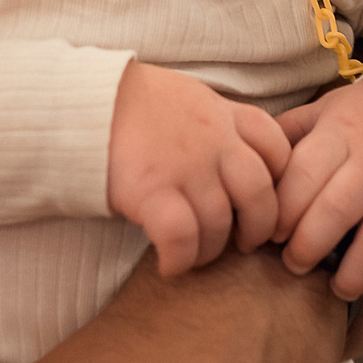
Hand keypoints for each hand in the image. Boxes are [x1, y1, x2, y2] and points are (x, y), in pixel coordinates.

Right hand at [107, 61, 292, 276]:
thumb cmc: (129, 101)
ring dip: (211, 250)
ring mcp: (185, 167)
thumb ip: (215, 121)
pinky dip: (179, 260)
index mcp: (222, 113)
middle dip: (259, 227)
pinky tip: (170, 266)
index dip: (280, 179)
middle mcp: (213, 140)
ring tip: (196, 255)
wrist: (82, 100)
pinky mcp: (152, 191)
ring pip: (220, 224)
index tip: (266, 200)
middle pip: (260, 194)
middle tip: (246, 243)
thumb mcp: (186, 96)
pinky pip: (182, 240)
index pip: (276, 145)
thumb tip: (235, 153)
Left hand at [273, 74, 362, 302]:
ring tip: (333, 284)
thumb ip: (282, 136)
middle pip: (335, 211)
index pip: (303, 175)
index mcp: (341, 136)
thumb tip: (237, 162)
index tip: (265, 232)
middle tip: (292, 262)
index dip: (278, 211)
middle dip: (304, 248)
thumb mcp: (323, 112)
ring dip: (351, 275)